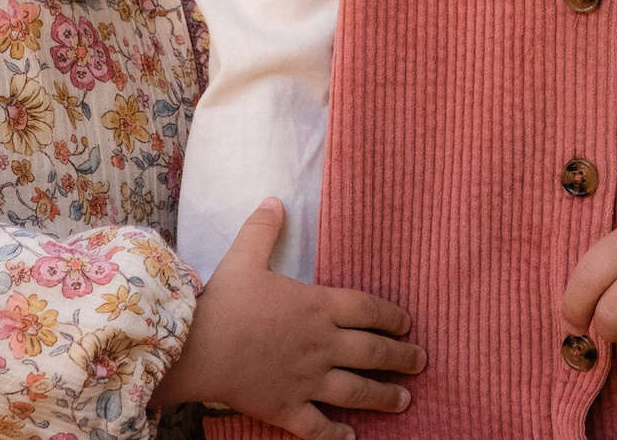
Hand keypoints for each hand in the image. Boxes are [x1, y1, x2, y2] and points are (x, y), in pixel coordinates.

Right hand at [155, 200, 424, 439]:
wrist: (195, 348)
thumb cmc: (222, 302)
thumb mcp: (243, 257)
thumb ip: (263, 230)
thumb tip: (275, 200)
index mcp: (317, 307)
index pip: (369, 310)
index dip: (392, 317)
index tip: (408, 324)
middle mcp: (322, 345)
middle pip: (373, 352)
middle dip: (402, 357)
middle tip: (421, 361)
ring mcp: (307, 380)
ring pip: (357, 391)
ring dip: (384, 396)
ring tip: (405, 399)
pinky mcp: (287, 408)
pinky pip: (319, 427)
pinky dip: (337, 435)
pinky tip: (352, 438)